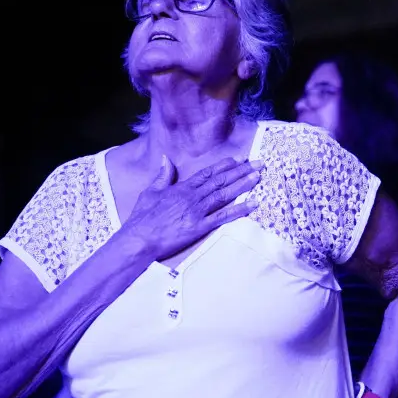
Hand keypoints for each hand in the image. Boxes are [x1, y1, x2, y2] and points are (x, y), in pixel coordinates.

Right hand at [120, 156, 261, 261]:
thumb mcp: (150, 191)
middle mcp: (193, 197)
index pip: (207, 173)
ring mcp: (198, 212)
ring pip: (225, 195)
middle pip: (221, 181)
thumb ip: (162, 175)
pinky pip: (223, 217)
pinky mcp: (200, 227)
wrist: (139, 239)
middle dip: (241, 171)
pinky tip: (252, 204)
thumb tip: (165, 158)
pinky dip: (239, 210)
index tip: (239, 159)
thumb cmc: (142, 217)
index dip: (225, 165)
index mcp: (182, 188)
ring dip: (243, 184)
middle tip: (258, 163)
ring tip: (258, 177)